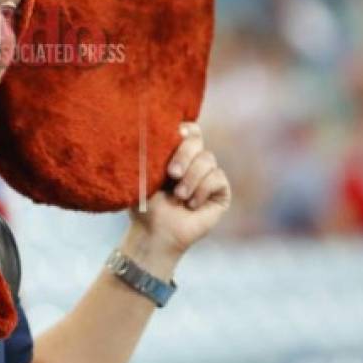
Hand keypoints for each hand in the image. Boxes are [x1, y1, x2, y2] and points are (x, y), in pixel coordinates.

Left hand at [127, 122, 231, 256]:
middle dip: (184, 155)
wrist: (155, 233)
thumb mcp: (142, 175)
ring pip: (207, 159)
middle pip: (197, 140)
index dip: (185, 130)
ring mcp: (208, 175)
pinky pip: (217, 178)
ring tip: (178, 196)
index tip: (176, 136)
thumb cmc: (144, 205)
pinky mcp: (220, 191)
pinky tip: (190, 204)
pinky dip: (201, 190)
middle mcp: (193, 161)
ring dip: (191, 178)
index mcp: (173, 153)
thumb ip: (149, 152)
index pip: (187, 129)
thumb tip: (148, 129)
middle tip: (171, 174)